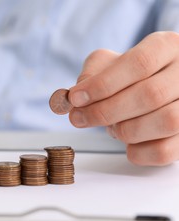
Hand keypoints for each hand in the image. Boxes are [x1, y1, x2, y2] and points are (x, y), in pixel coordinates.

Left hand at [68, 32, 178, 165]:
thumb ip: (92, 74)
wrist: (157, 91)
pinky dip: (139, 152)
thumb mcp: (108, 63)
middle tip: (79, 118)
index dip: (103, 84)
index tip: (75, 98)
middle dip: (105, 111)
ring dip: (125, 130)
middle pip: (150, 94)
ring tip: (112, 128)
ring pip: (166, 122)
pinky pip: (166, 151)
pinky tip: (128, 144)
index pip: (139, 63)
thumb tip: (76, 97)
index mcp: (167, 46)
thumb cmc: (129, 76)